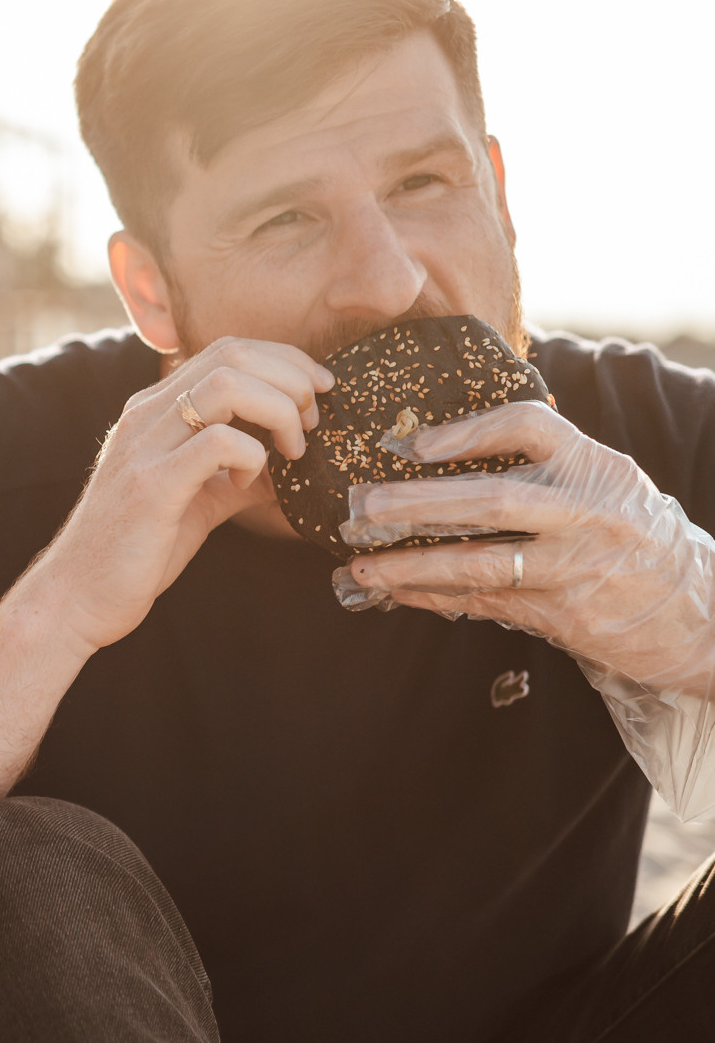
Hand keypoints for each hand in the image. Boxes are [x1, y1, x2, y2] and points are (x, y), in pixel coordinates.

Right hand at [43, 338, 333, 652]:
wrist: (78, 595)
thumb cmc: (136, 551)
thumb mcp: (197, 501)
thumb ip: (237, 476)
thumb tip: (289, 467)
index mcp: (154, 410)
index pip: (227, 350)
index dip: (284, 360)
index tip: (317, 392)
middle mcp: (145, 415)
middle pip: (232, 354)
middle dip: (291, 378)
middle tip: (312, 422)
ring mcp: (144, 446)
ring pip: (227, 385)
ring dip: (278, 410)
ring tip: (292, 449)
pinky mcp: (151, 486)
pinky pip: (218, 444)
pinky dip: (252, 457)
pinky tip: (248, 486)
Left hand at [339, 401, 714, 691]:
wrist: (696, 612)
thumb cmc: (630, 535)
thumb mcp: (605, 483)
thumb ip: (545, 466)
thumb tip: (440, 451)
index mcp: (595, 465)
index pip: (528, 426)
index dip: (467, 431)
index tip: (414, 446)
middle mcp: (588, 512)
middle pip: (491, 499)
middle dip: (418, 503)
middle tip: (364, 505)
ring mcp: (575, 567)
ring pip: (478, 564)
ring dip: (410, 565)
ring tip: (361, 565)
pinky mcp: (564, 616)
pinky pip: (484, 603)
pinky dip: (433, 597)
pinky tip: (395, 592)